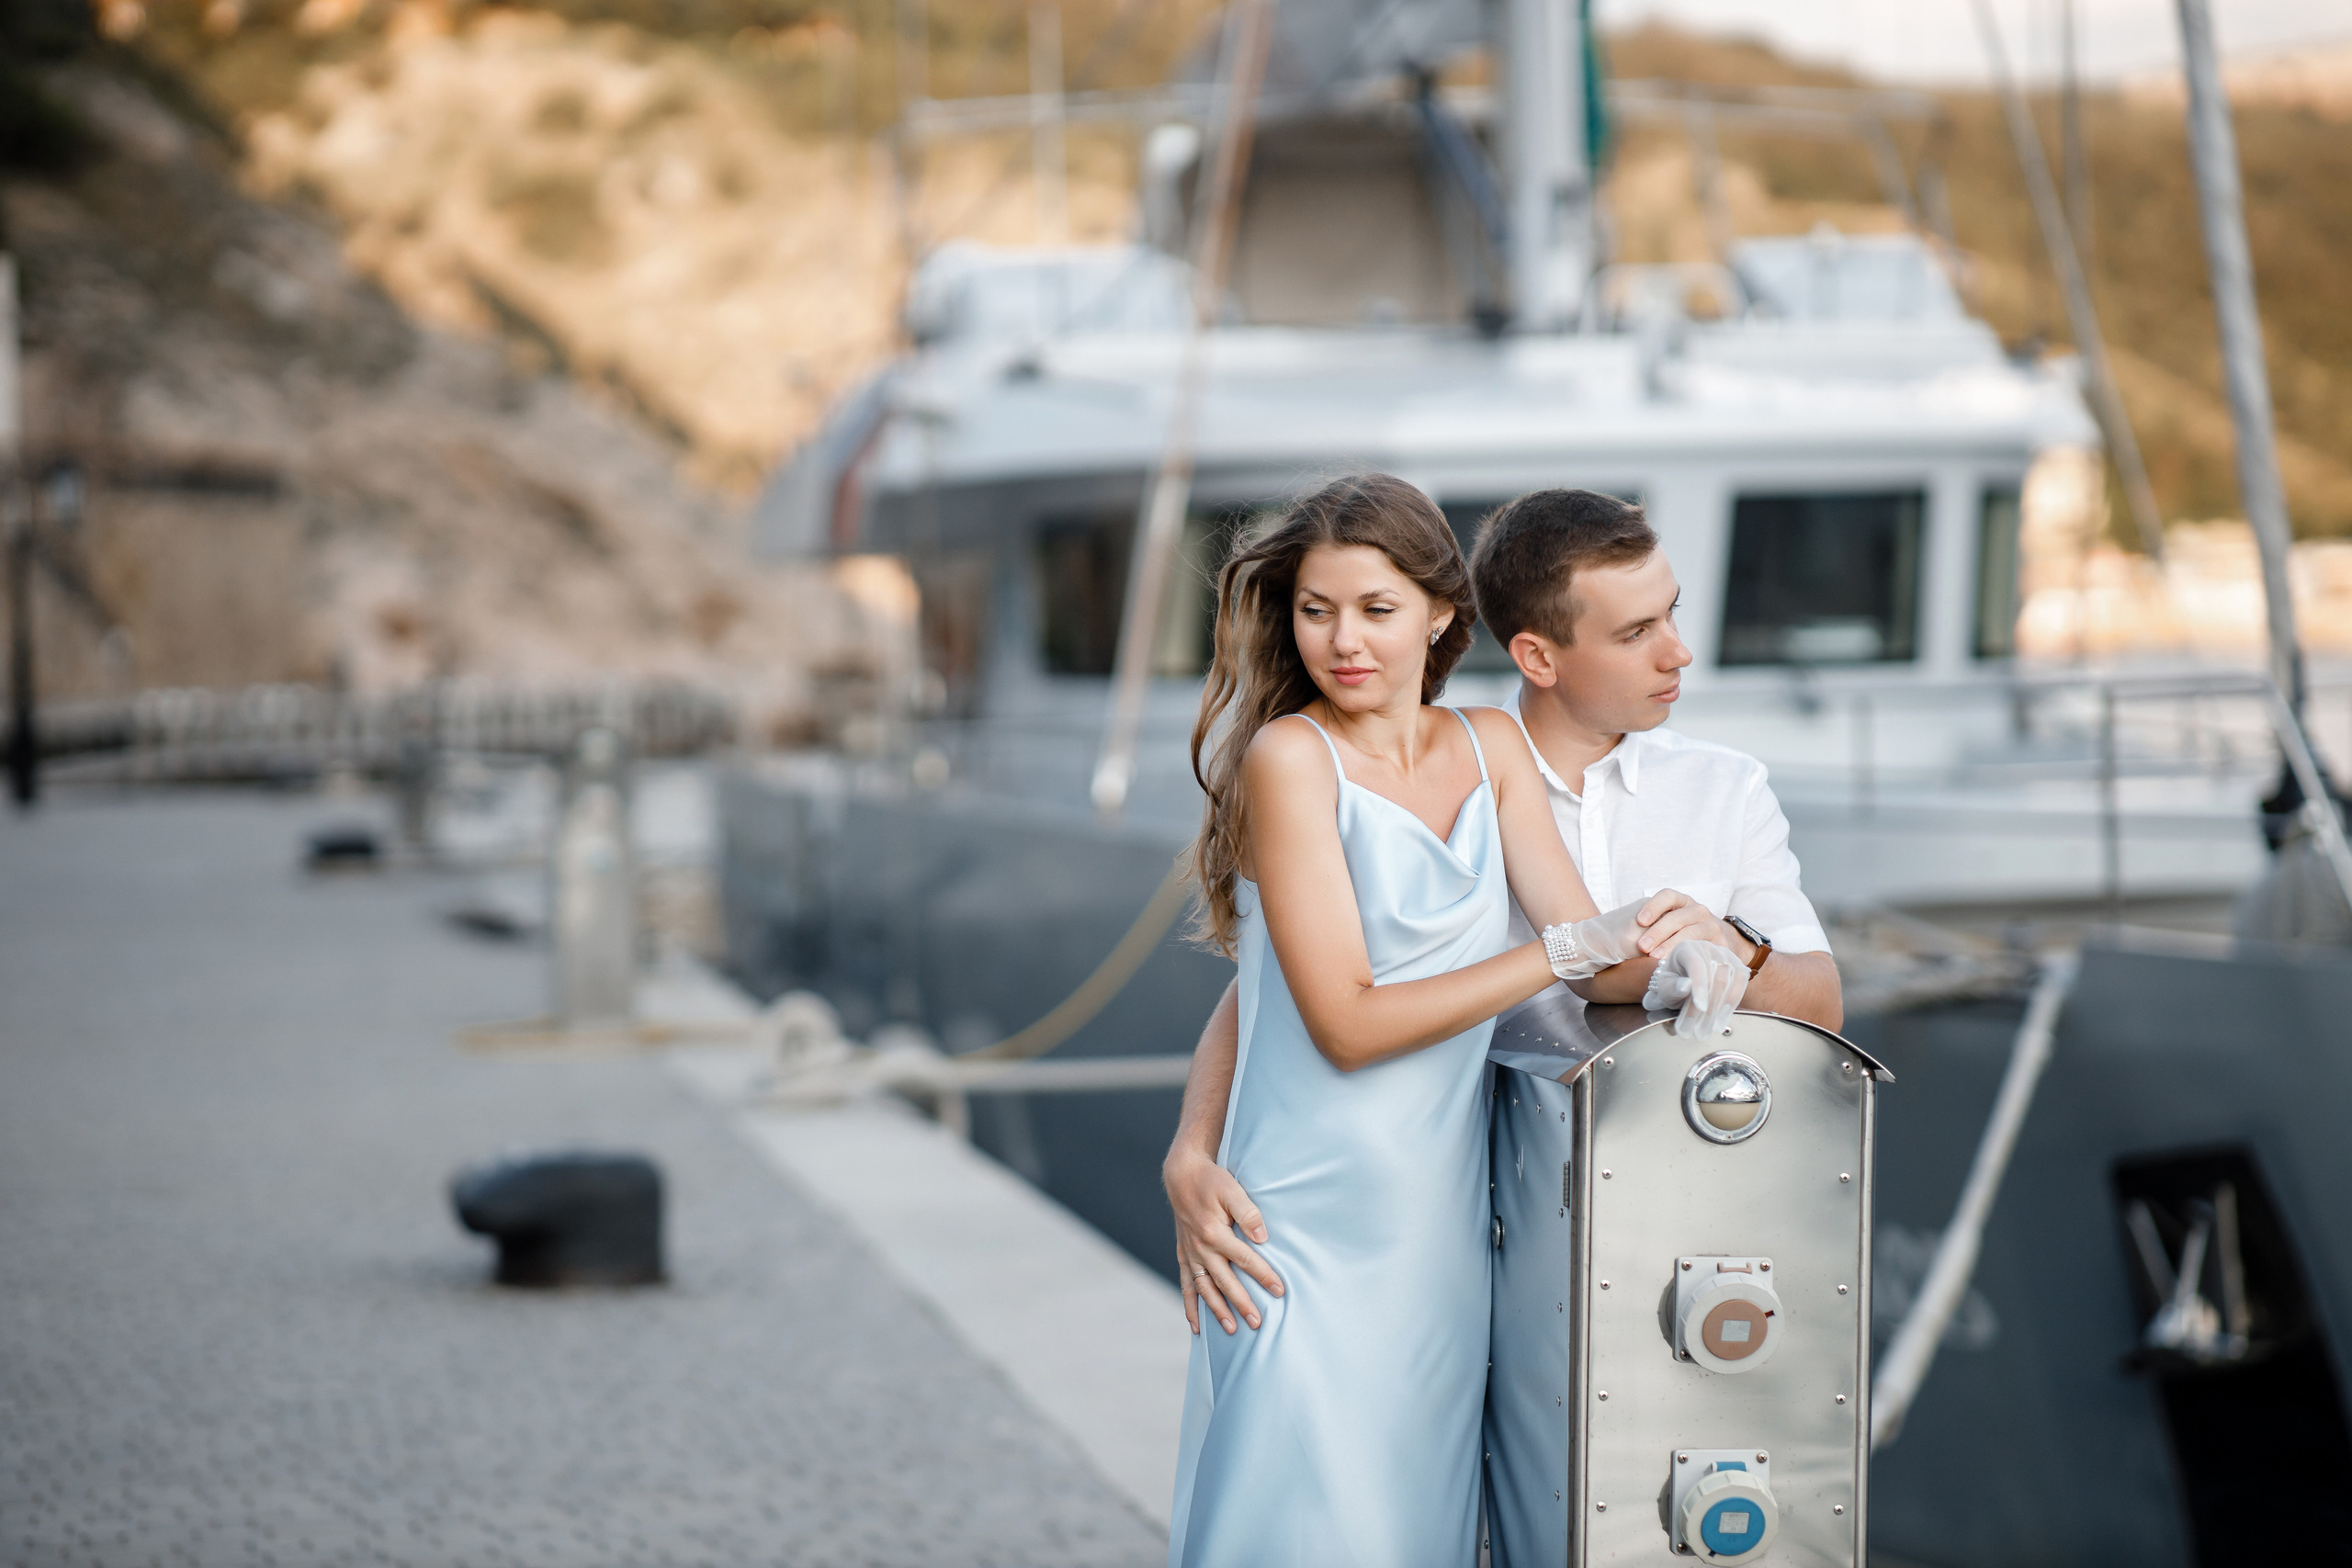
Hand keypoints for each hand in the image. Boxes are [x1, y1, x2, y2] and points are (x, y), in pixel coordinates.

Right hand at [1165, 1146, 1284, 1334]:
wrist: (1182, 1175)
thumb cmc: (1212, 1181)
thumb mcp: (1232, 1190)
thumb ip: (1248, 1213)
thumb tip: (1262, 1238)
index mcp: (1214, 1232)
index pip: (1245, 1260)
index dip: (1264, 1276)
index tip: (1280, 1291)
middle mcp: (1200, 1248)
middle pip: (1225, 1281)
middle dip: (1242, 1303)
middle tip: (1257, 1323)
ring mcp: (1190, 1254)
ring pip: (1205, 1289)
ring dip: (1217, 1310)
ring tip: (1231, 1329)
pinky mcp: (1184, 1255)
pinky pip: (1186, 1285)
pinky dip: (1190, 1306)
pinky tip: (1196, 1326)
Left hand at [1632, 891, 1746, 963]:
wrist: (1725, 941)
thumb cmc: (1687, 933)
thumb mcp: (1673, 924)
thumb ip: (1653, 927)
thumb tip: (1621, 938)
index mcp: (1683, 903)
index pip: (1668, 896)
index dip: (1654, 906)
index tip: (1640, 920)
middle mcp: (1698, 911)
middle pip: (1677, 917)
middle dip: (1658, 931)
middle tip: (1642, 947)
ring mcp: (1711, 926)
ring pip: (1691, 932)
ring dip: (1672, 944)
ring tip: (1656, 957)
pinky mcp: (1722, 944)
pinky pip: (1706, 948)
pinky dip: (1692, 955)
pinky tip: (1680, 965)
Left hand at [1642, 939, 1748, 1037]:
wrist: (1684, 982)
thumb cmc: (1673, 984)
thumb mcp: (1664, 988)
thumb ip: (1671, 988)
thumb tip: (1686, 986)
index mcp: (1686, 948)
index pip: (1696, 964)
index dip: (1700, 986)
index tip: (1700, 1008)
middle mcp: (1707, 947)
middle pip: (1714, 976)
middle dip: (1708, 1008)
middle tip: (1698, 1032)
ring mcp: (1725, 955)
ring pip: (1729, 981)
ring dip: (1719, 1009)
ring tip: (1708, 1030)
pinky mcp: (1738, 966)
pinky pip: (1741, 983)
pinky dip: (1732, 1003)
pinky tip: (1721, 1020)